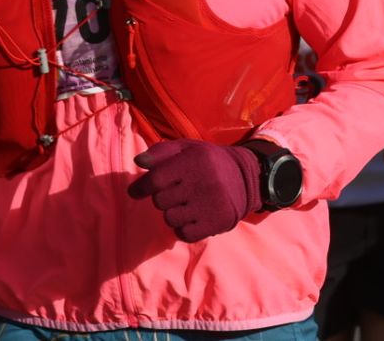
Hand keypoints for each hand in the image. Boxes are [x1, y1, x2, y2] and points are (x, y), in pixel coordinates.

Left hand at [128, 139, 260, 241]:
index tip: (135, 192)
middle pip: (160, 201)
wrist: (248, 179)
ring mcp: (211, 204)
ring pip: (170, 219)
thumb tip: (139, 162)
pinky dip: (185, 228)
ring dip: (174, 213)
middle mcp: (203, 181)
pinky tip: (195, 217)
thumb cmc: (209, 163)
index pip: (155, 179)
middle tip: (178, 192)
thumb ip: (162, 152)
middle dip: (164, 198)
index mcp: (195, 159)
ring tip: (189, 204)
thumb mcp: (188, 149)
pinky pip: (184, 233)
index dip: (141, 187)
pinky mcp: (217, 222)